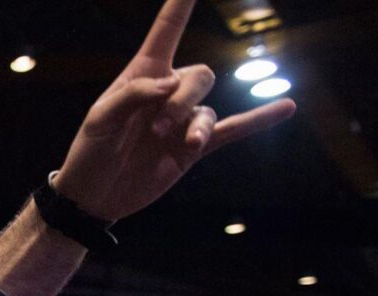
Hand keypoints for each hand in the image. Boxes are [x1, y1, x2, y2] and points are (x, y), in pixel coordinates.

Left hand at [52, 0, 294, 222]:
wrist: (94, 196)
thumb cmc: (90, 152)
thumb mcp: (100, 120)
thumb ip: (133, 95)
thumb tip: (170, 83)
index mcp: (142, 76)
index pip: (167, 30)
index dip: (181, 4)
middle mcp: (167, 94)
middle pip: (198, 76)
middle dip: (182, 100)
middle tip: (156, 127)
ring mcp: (182, 121)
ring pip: (207, 107)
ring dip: (193, 125)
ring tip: (173, 142)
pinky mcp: (192, 149)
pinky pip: (232, 130)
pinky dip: (259, 119)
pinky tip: (287, 107)